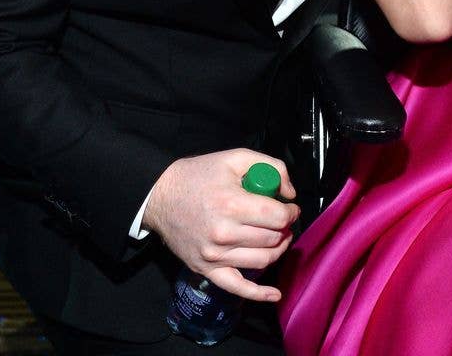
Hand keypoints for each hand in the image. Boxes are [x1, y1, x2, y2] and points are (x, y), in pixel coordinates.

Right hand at [143, 149, 298, 301]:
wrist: (161, 196)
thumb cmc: (199, 175)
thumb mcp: (235, 157)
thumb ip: (270, 166)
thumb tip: (289, 193)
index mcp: (232, 204)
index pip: (277, 217)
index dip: (290, 212)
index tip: (290, 207)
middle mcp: (224, 233)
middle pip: (272, 239)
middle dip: (284, 228)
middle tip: (282, 220)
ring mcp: (214, 256)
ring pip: (262, 260)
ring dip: (277, 250)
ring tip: (277, 237)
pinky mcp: (206, 269)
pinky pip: (236, 288)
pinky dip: (258, 293)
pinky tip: (274, 294)